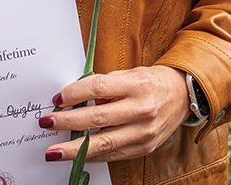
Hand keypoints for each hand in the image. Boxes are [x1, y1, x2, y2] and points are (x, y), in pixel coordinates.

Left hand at [41, 65, 186, 163]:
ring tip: (53, 151)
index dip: (75, 93)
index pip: (99, 88)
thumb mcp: (131, 74)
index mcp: (137, 85)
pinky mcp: (144, 148)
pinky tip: (76, 155)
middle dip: (68, 122)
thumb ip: (106, 84)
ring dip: (74, 149)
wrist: (184, 96)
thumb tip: (75, 96)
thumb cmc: (153, 81)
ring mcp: (144, 132)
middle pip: (98, 117)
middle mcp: (142, 110)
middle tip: (47, 122)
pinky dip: (92, 156)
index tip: (57, 98)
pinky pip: (113, 155)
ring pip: (103, 143)